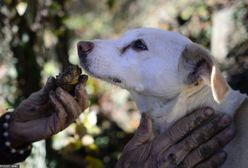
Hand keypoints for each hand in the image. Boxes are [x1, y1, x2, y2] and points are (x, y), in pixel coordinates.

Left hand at [9, 76, 88, 147]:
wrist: (16, 124)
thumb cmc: (29, 109)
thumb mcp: (39, 96)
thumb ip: (47, 88)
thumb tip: (53, 77)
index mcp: (66, 102)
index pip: (79, 94)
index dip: (83, 86)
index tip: (83, 76)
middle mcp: (67, 112)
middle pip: (83, 104)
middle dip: (82, 94)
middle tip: (77, 85)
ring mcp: (63, 120)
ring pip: (75, 110)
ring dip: (68, 99)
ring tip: (58, 90)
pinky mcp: (56, 127)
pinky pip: (63, 115)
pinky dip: (59, 104)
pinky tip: (51, 96)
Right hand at [116, 108, 234, 167]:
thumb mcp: (131, 150)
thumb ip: (141, 133)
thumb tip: (147, 115)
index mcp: (158, 147)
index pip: (180, 129)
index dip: (195, 119)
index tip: (208, 111)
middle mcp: (170, 157)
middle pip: (194, 139)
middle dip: (211, 128)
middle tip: (225, 118)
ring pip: (201, 153)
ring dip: (216, 142)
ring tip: (229, 132)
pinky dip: (213, 163)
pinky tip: (222, 154)